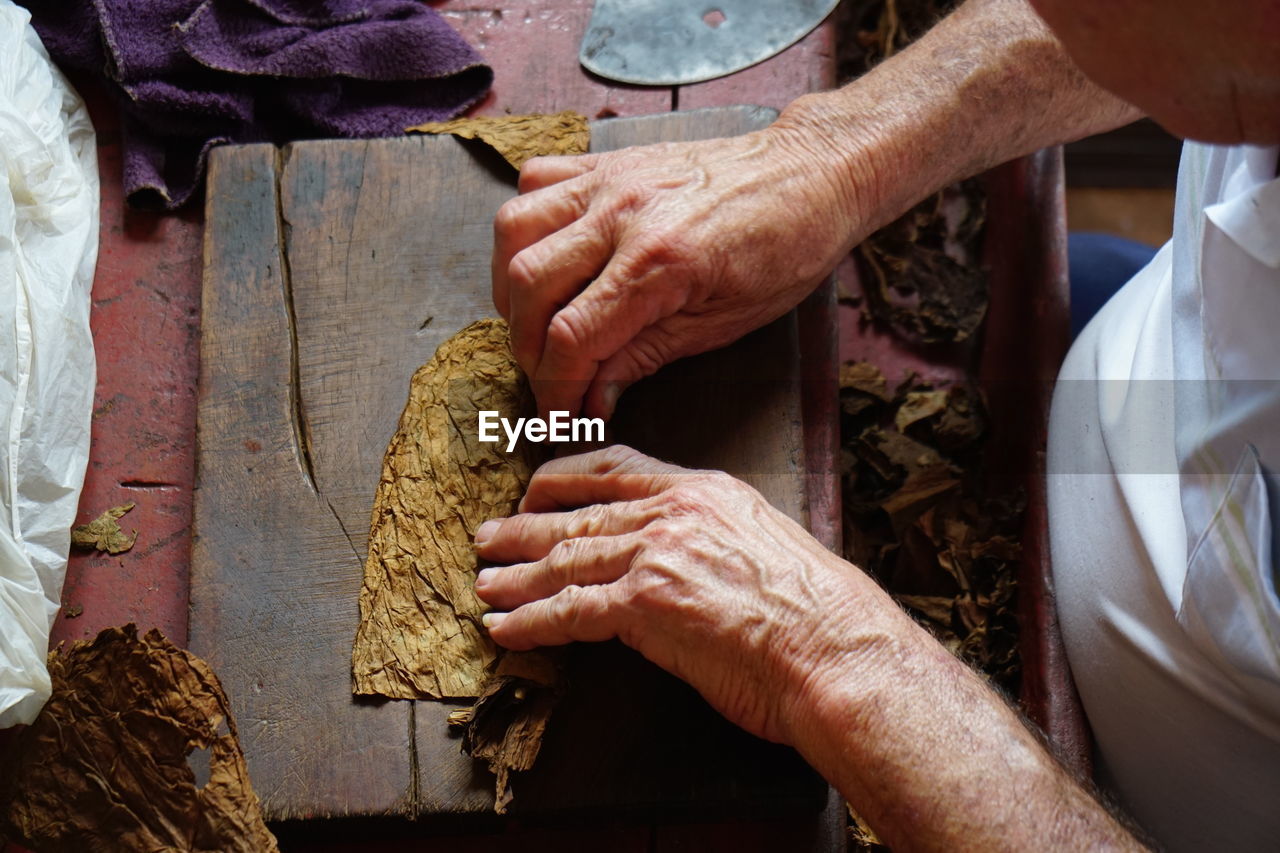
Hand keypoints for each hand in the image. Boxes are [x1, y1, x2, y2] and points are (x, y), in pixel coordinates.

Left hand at [471, 445, 877, 744]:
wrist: (835, 648)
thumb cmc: (817, 613)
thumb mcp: (763, 545)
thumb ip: (712, 539)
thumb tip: (681, 562)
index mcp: (704, 490)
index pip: (616, 466)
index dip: (564, 479)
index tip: (535, 491)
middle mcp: (675, 511)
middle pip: (579, 513)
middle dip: (525, 527)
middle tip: (488, 536)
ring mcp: (657, 553)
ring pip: (565, 558)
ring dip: (516, 575)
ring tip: (484, 583)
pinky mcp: (644, 604)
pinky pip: (568, 610)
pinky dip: (529, 621)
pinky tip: (505, 628)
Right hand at [491, 115, 863, 418]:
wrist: (813, 173)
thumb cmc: (784, 250)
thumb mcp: (722, 325)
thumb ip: (644, 358)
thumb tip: (589, 400)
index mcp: (661, 262)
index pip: (572, 338)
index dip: (555, 389)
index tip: (558, 416)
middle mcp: (623, 213)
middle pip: (529, 287)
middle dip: (527, 349)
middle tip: (550, 377)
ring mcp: (609, 179)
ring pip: (514, 230)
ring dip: (512, 288)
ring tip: (537, 321)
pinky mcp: (607, 160)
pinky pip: (534, 181)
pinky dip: (526, 225)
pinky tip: (549, 256)